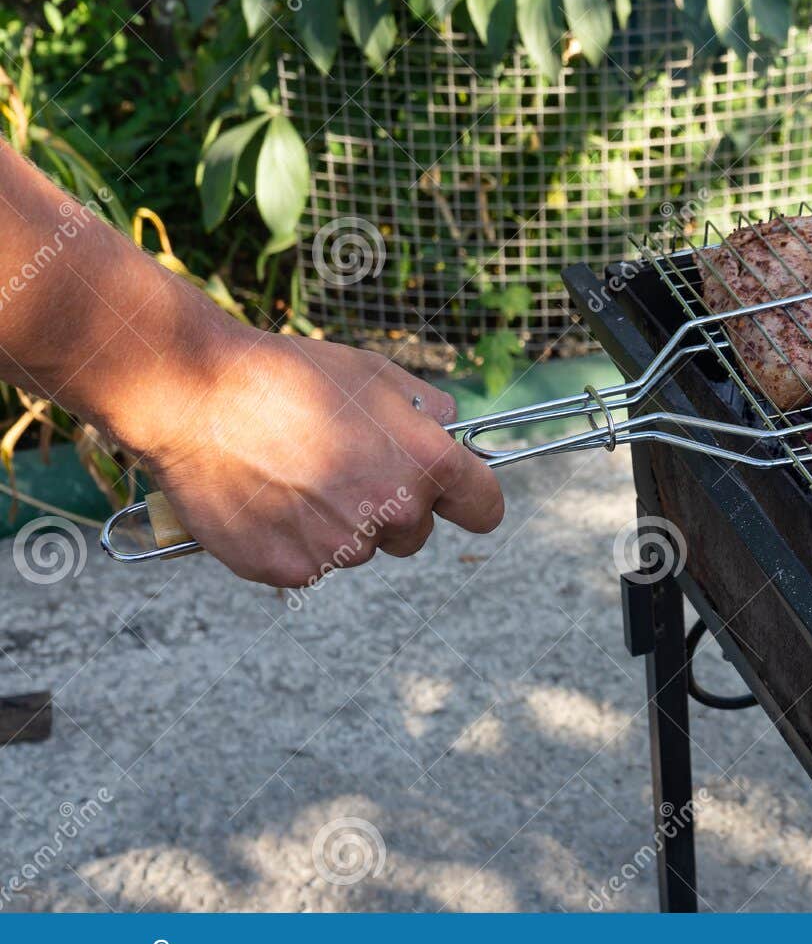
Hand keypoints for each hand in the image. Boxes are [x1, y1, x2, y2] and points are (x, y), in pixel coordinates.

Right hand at [108, 327, 504, 586]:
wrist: (196, 395)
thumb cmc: (288, 376)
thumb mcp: (377, 374)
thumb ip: (428, 410)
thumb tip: (452, 430)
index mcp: (426, 465)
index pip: (484, 508)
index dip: (470, 498)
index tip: (455, 496)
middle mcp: (391, 512)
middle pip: (415, 533)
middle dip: (391, 508)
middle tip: (342, 466)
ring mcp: (340, 547)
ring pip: (358, 549)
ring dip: (338, 524)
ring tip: (292, 474)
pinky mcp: (291, 570)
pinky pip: (309, 563)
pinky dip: (293, 540)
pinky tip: (266, 499)